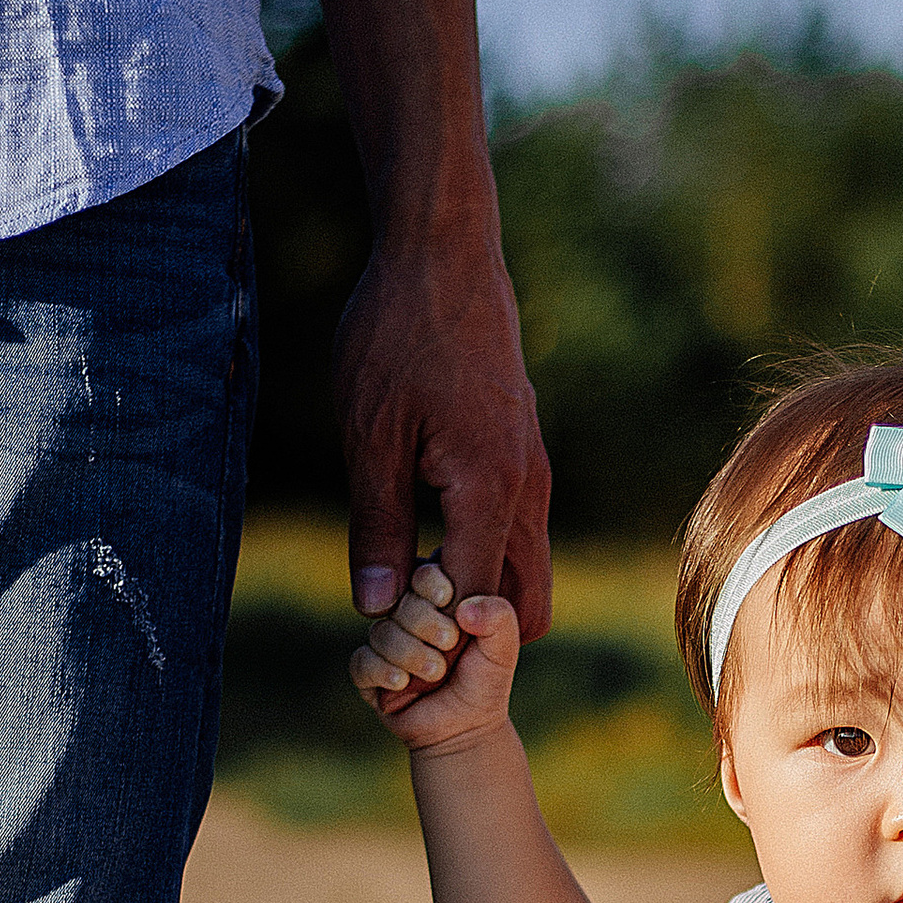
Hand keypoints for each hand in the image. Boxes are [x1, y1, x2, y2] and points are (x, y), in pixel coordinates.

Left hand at [332, 217, 553, 634]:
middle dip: (470, 633)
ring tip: (404, 582)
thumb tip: (377, 606)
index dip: (434, 638)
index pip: (477, 606)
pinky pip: (515, 533)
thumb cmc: (398, 336)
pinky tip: (421, 537)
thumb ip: (378, 527)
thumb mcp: (370, 438)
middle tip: (403, 624)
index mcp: (492, 489)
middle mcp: (529, 489)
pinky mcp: (522, 456)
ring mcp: (532, 472)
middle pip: (525, 605)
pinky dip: (478, 555)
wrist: (444, 256)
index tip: (388, 647)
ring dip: (472, 592)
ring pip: (523, 569)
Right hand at [350, 569, 520, 749]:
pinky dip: (382, 671)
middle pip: (402, 603)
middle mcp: (406, 615)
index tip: (447, 598)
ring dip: (410, 653)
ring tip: (435, 674)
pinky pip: (362, 663)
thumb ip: (499, 619)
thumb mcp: (502, 650)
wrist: (466, 727)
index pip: (424, 573)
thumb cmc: (484, 680)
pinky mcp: (368, 672)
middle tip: (449, 644)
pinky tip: (402, 683)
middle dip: (426, 624)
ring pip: (382, 633)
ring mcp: (385, 642)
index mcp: (436, 600)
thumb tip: (465, 606)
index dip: (431, 582)